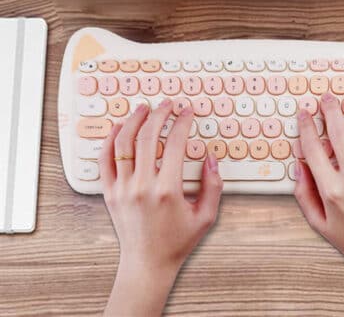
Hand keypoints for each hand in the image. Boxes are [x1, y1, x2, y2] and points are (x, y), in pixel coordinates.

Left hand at [99, 100, 223, 316]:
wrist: (147, 264)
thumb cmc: (177, 241)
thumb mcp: (206, 216)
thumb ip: (214, 186)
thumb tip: (211, 158)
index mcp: (167, 190)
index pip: (175, 144)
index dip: (182, 122)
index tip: (187, 112)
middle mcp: (142, 186)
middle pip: (148, 137)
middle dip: (160, 114)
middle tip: (168, 104)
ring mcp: (122, 189)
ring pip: (124, 144)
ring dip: (134, 121)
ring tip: (144, 108)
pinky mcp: (110, 193)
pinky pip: (105, 160)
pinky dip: (110, 140)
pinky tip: (120, 127)